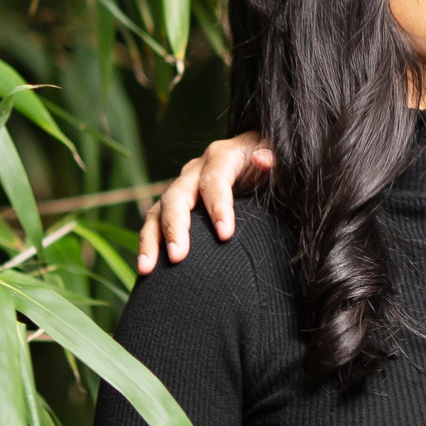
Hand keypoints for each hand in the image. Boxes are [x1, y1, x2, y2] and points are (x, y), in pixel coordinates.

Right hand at [136, 132, 272, 272]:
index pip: (215, 179)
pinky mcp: (176, 207)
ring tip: (146, 269)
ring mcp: (183, 188)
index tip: (225, 234)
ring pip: (158, 211)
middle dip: (175, 226)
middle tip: (178, 257)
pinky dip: (149, 245)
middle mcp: (196, 171)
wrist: (259, 160)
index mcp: (223, 156)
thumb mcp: (279, 154)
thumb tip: (263, 160)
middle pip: (178, 196)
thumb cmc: (273, 161)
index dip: (218, 205)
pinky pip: (155, 224)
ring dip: (151, 240)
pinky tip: (145, 271)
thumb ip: (274, 156)